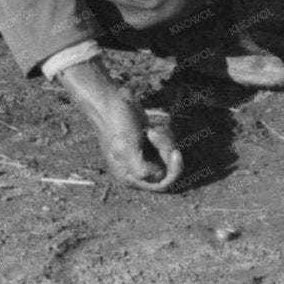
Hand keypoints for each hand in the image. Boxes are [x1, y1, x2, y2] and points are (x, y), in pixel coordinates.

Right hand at [56, 58, 182, 191]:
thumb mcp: (127, 149)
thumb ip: (141, 170)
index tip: (174, 152)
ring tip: (151, 129)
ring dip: (165, 139)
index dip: (172, 170)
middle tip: (154, 133)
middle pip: (167, 167)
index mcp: (129, 176)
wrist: (109, 99)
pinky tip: (152, 126)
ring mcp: (143, 154)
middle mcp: (136, 168)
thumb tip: (158, 176)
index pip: (161, 183)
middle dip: (166, 149)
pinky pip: (166, 142)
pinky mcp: (147, 140)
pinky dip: (164, 133)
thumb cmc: (116, 125)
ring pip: (168, 153)